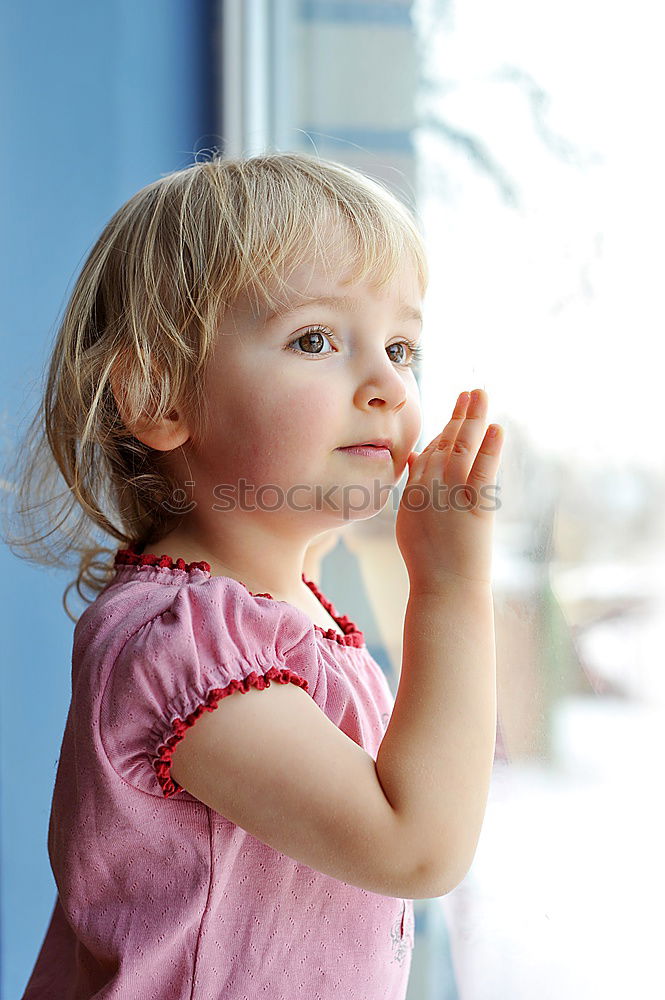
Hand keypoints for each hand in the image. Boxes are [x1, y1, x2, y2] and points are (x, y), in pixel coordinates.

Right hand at [395, 389, 503, 588]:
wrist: (444, 588)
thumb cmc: (430, 563)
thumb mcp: (411, 522)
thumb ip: (413, 489)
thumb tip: (415, 461)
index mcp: (413, 493)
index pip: (429, 453)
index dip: (443, 430)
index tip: (454, 413)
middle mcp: (429, 489)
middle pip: (445, 443)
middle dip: (458, 415)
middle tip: (470, 392)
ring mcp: (451, 496)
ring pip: (461, 448)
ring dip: (472, 418)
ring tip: (481, 395)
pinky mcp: (474, 506)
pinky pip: (483, 471)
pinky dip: (490, 448)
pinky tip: (497, 428)